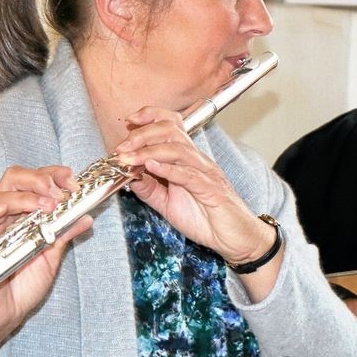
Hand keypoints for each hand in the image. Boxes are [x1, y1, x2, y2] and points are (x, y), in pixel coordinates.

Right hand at [0, 165, 91, 338]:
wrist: (5, 315)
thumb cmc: (25, 286)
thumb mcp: (52, 257)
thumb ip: (65, 235)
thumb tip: (87, 216)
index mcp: (26, 215)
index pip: (35, 181)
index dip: (53, 175)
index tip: (73, 182)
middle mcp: (7, 218)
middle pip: (14, 180)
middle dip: (38, 178)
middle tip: (58, 191)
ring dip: (24, 197)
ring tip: (45, 205)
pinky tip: (0, 210)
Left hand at [114, 107, 271, 264]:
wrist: (234, 239)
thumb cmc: (207, 220)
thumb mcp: (167, 204)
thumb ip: (149, 189)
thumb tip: (128, 175)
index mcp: (188, 160)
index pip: (171, 126)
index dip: (150, 118)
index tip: (130, 123)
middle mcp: (197, 161)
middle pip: (171, 131)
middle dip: (142, 135)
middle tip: (121, 148)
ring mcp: (205, 173)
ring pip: (178, 149)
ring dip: (148, 151)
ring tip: (129, 159)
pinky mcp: (211, 189)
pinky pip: (189, 174)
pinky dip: (168, 169)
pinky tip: (151, 167)